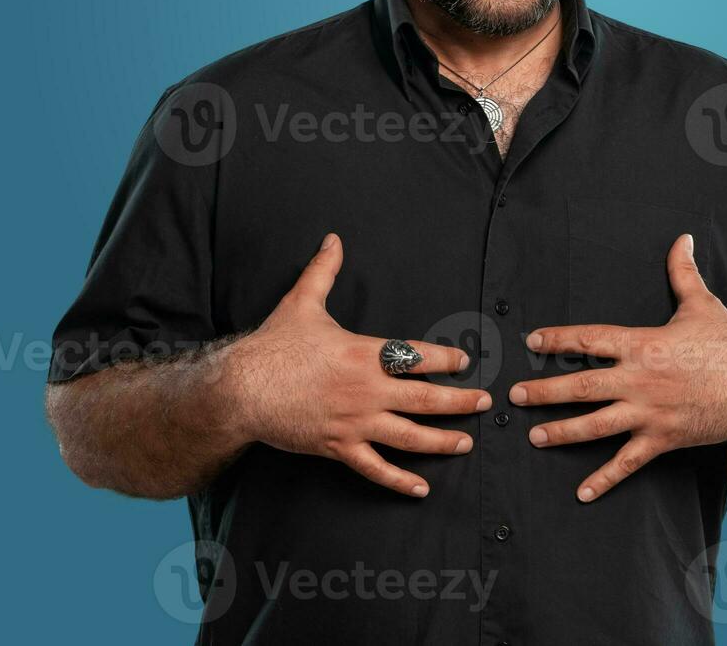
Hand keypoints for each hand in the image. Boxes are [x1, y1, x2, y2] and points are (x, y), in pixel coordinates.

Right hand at [226, 233, 491, 497]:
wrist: (241, 389)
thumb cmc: (273, 346)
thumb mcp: (301, 302)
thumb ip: (324, 271)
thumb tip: (333, 239)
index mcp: (364, 354)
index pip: (418, 357)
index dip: (446, 359)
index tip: (465, 361)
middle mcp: (367, 391)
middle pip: (425, 399)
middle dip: (460, 401)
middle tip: (485, 403)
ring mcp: (355, 423)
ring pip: (409, 437)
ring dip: (442, 440)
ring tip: (467, 442)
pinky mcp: (338, 448)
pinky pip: (375, 468)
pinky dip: (399, 481)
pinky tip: (422, 488)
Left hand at [510, 233, 726, 501]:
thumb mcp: (702, 305)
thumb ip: (683, 272)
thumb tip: (684, 237)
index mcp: (644, 344)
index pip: (590, 339)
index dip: (559, 339)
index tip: (532, 341)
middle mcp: (640, 380)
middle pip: (582, 385)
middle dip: (545, 391)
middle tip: (514, 396)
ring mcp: (650, 413)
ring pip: (596, 425)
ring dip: (562, 432)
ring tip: (534, 437)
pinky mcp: (663, 439)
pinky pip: (628, 462)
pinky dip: (604, 479)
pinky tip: (582, 493)